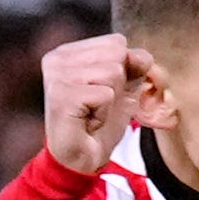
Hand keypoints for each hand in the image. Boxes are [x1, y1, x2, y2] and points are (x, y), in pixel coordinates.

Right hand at [33, 33, 129, 175]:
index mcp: (69, 51)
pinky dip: (104, 112)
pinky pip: (106, 94)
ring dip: (111, 99)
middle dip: (118, 84)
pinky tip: (88, 121)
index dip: (122, 70)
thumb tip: (141, 55)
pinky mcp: (61, 96)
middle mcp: (57, 58)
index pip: (116, 42)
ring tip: (93, 112)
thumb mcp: (125, 87)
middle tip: (98, 104)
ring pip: (113, 72)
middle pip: (116, 54)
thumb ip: (136, 64)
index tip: (103, 91)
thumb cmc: (100, 120)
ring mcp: (57, 76)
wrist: (83, 158)